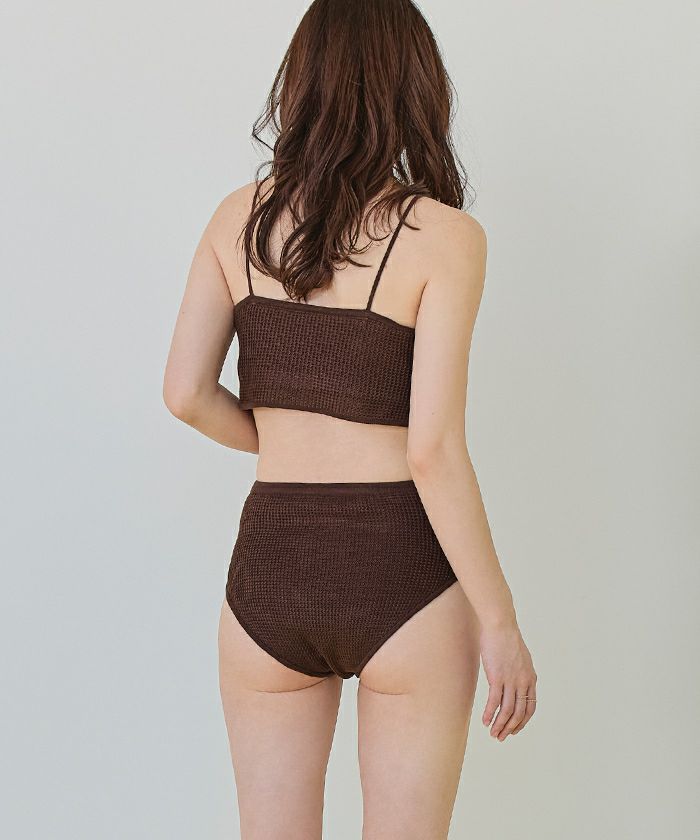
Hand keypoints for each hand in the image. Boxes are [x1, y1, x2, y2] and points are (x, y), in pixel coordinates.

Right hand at [480, 623, 536, 739]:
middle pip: (519, 712)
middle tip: (501, 737)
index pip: (530, 707)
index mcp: (530, 678)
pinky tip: (485, 721)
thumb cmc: (506, 637)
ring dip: (500, 725)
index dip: (522, 721)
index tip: (514, 729)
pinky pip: (495, 702)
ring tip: (493, 734)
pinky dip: (490, 714)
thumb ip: (520, 670)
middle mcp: (523, 682)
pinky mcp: (497, 677)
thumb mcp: (520, 656)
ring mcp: (511, 680)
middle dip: (510, 728)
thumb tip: (515, 677)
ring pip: (507, 710)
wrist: (500, 625)